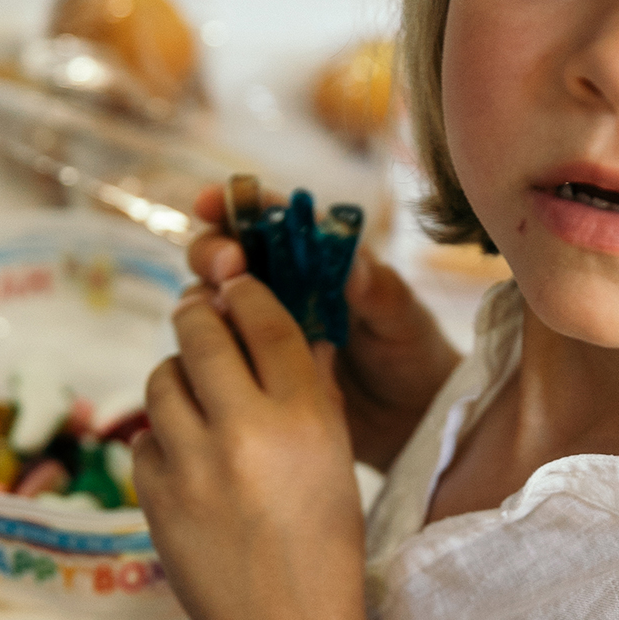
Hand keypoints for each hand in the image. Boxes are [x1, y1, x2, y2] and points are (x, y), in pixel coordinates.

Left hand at [133, 274, 367, 619]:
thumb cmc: (323, 549)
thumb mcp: (337, 463)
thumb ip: (316, 394)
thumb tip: (300, 335)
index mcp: (303, 418)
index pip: (266, 322)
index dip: (248, 295)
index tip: (238, 288)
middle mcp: (243, 430)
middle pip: (201, 333)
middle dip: (198, 315)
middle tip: (200, 314)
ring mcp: (190, 463)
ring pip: (162, 380)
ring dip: (178, 376)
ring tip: (196, 394)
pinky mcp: (153, 494)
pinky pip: (144, 437)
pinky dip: (163, 438)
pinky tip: (187, 457)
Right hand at [189, 185, 459, 469]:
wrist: (413, 416)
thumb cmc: (413, 354)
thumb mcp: (403, 319)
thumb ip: (379, 291)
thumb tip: (353, 266)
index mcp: (317, 258)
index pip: (268, 218)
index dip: (235, 204)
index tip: (211, 203)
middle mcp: (281, 287)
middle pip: (226, 255)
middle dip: (214, 252)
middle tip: (227, 265)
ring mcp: (262, 329)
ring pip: (212, 303)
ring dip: (205, 301)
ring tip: (219, 311)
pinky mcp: (252, 370)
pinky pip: (217, 353)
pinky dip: (206, 349)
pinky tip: (210, 357)